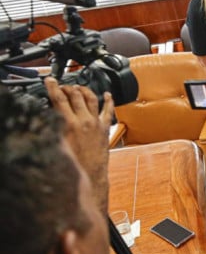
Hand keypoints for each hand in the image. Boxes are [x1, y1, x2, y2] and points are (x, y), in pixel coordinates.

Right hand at [45, 77, 112, 212]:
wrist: (90, 173)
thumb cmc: (73, 162)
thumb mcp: (57, 143)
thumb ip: (54, 127)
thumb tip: (48, 115)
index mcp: (69, 124)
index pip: (59, 99)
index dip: (53, 86)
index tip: (50, 80)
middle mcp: (84, 121)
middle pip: (75, 95)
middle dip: (67, 87)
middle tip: (62, 84)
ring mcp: (96, 123)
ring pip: (91, 99)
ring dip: (84, 90)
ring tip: (78, 86)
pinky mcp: (105, 127)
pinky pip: (108, 110)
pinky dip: (108, 100)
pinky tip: (107, 94)